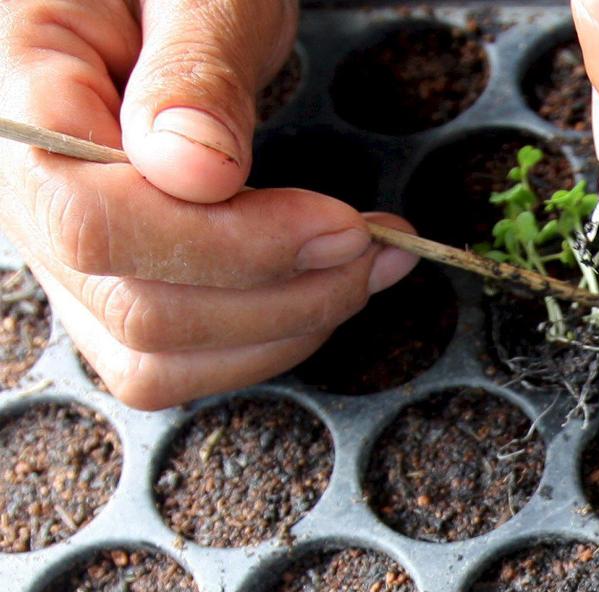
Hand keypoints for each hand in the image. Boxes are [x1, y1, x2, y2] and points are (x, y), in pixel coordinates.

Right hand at [0, 0, 418, 409]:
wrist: (159, 2)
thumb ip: (193, 73)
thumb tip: (193, 170)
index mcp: (18, 102)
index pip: (94, 221)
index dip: (231, 245)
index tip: (339, 223)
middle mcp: (20, 198)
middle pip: (138, 309)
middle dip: (283, 293)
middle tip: (373, 243)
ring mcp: (63, 257)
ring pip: (160, 358)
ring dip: (286, 327)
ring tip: (368, 262)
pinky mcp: (113, 287)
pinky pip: (178, 360)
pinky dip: (267, 338)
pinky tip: (327, 283)